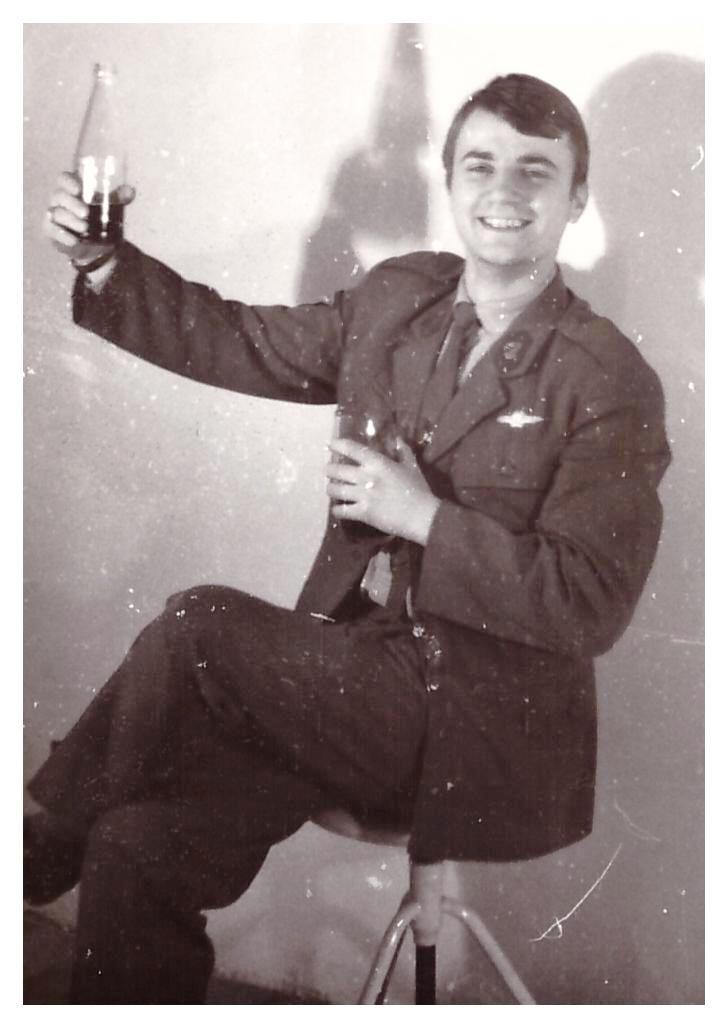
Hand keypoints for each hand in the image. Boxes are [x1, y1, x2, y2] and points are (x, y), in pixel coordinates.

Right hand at [43, 171, 134, 263]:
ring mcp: (53, 214)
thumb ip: (119, 197)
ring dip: (70, 220)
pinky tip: (74, 240)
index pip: (64, 179)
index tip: (78, 189)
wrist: (94, 244)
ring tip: (85, 228)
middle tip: (86, 213)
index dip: (68, 182)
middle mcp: (59, 199)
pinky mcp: (51, 230)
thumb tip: (130, 191)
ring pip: (56, 214)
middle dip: (72, 204)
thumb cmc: (98, 216)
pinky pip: (53, 231)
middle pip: (59, 195)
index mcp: (71, 188)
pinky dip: (63, 236)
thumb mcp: (109, 206)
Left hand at [326, 437, 440, 544]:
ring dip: (330, 489)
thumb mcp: (412, 467)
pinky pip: (342, 511)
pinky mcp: (363, 513)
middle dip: (329, 470)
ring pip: (335, 490)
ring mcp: (363, 496)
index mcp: (378, 463)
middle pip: (337, 470)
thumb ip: (403, 452)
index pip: (352, 449)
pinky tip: (337, 509)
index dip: (338, 445)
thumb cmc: (419, 489)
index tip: (330, 444)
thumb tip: (398, 439)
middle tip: (328, 471)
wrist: (422, 516)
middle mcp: (366, 477)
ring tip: (331, 489)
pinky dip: (337, 510)